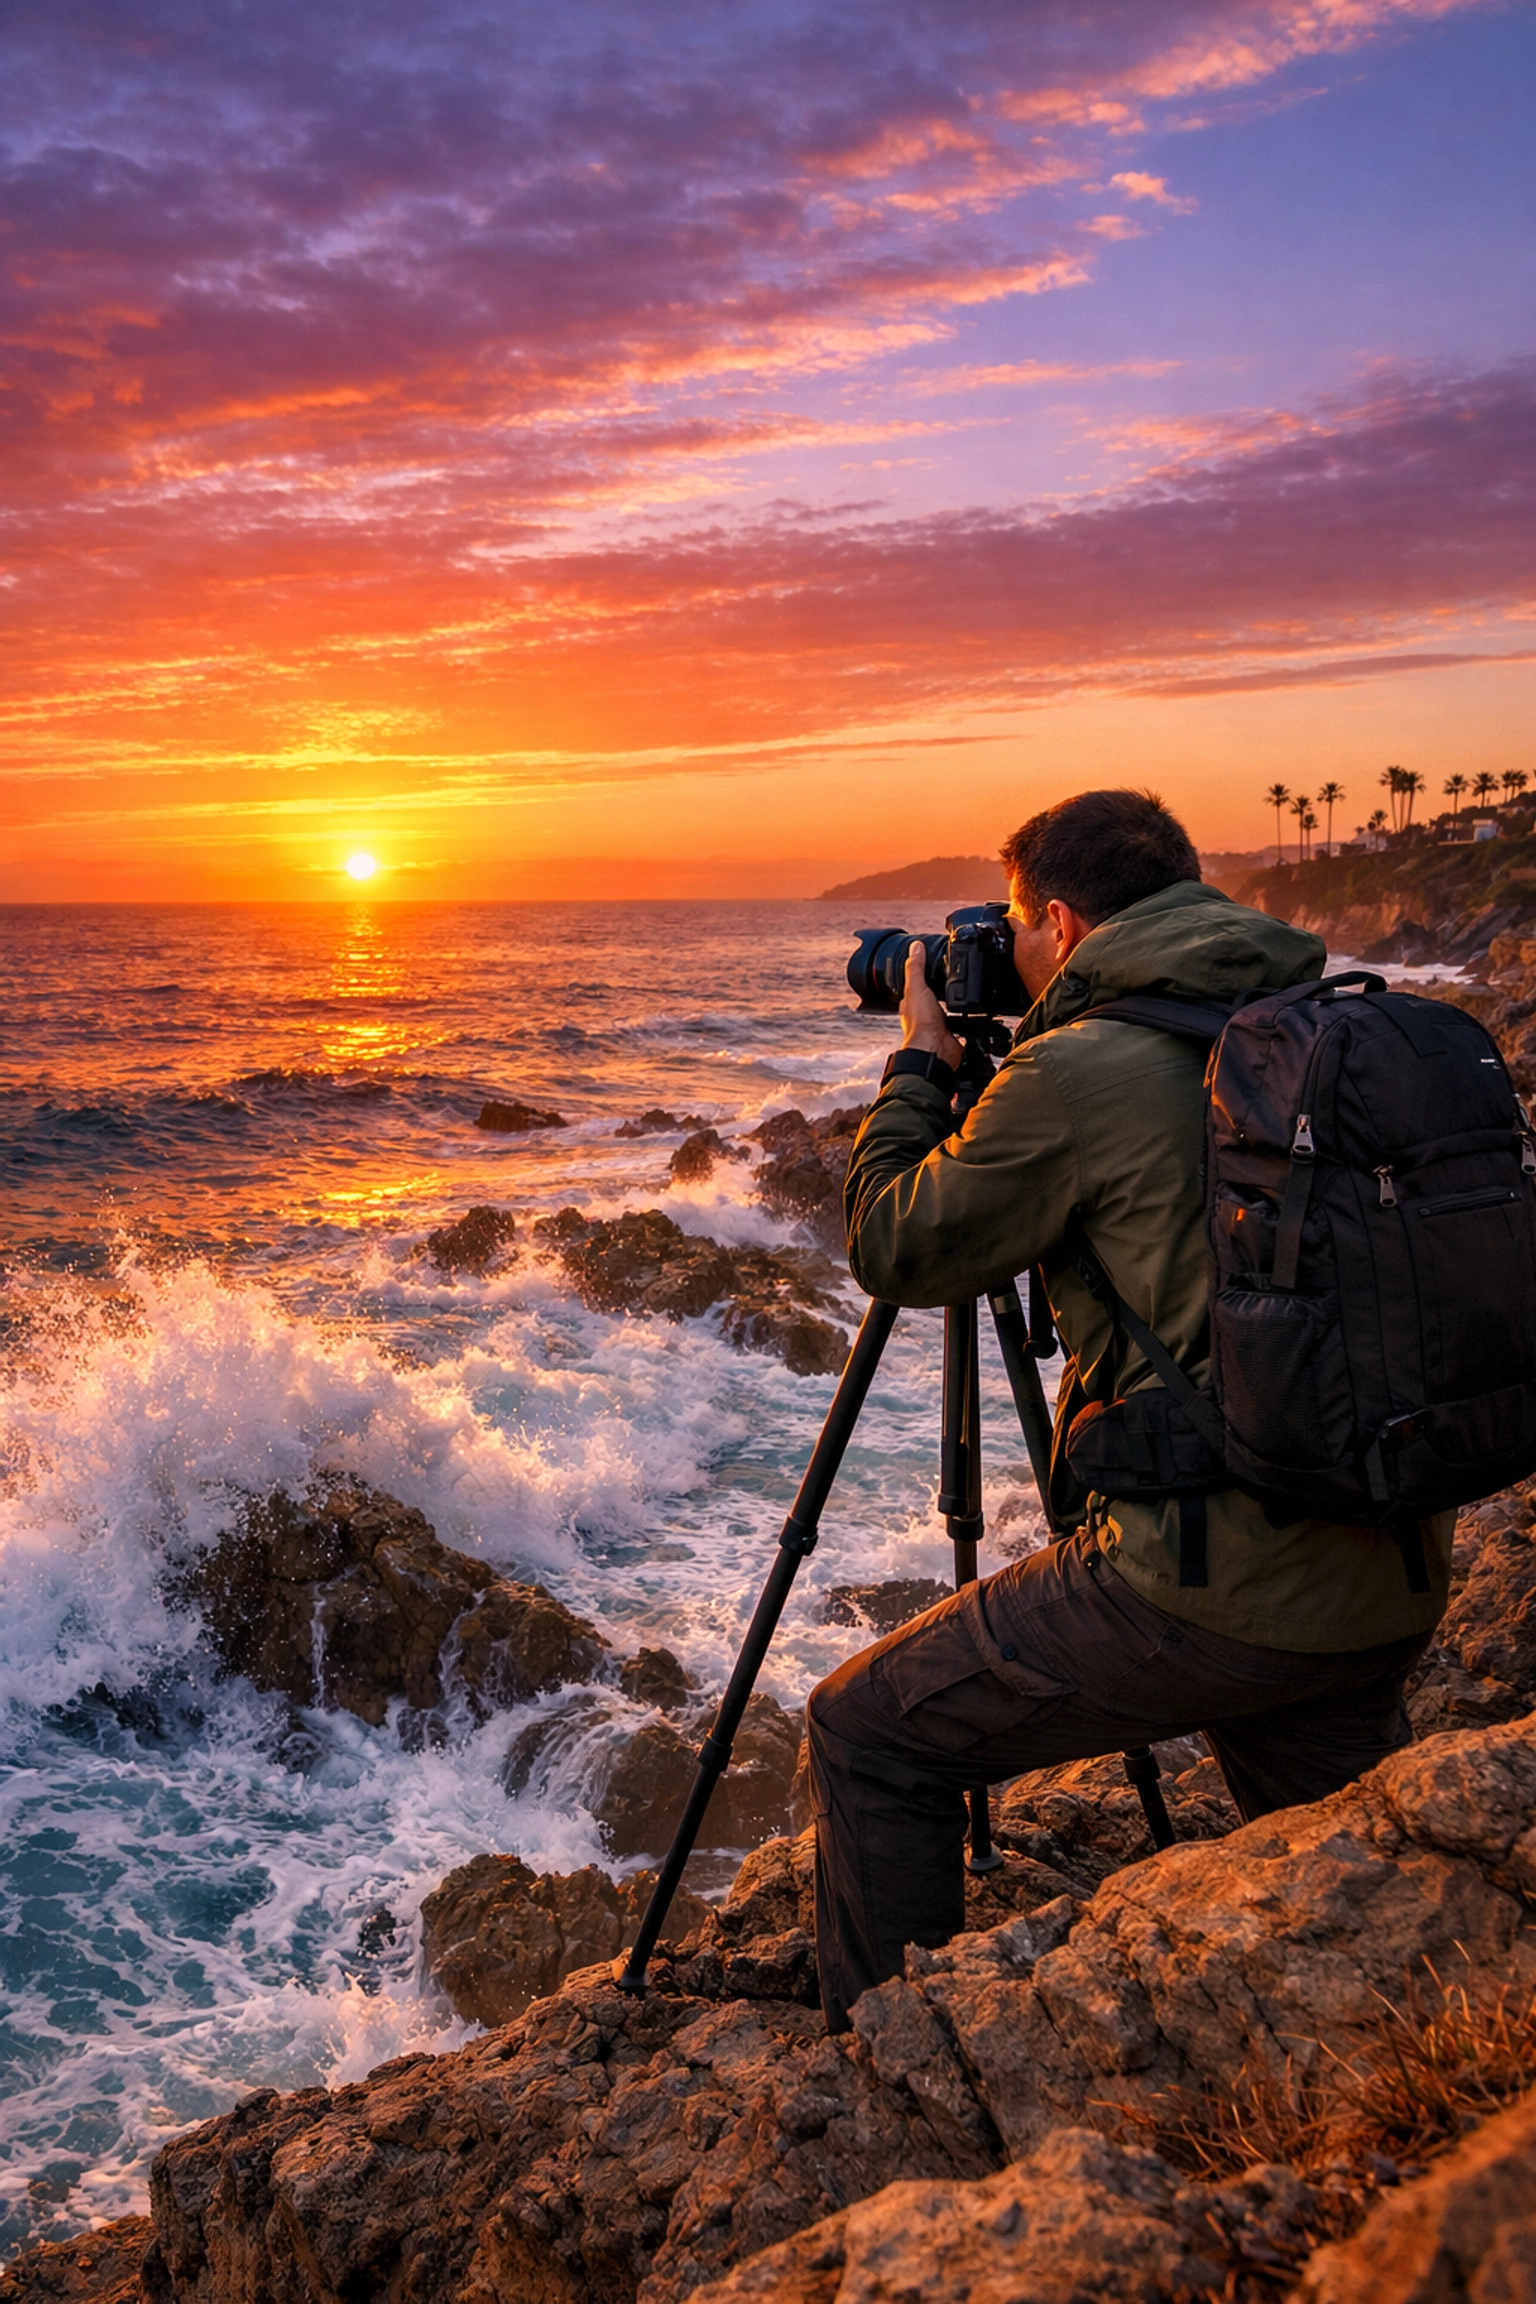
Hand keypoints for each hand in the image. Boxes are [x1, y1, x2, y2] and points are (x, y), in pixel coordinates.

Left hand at [899, 942, 963, 1070]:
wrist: (936, 1050)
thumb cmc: (921, 1024)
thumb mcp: (917, 988)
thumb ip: (916, 968)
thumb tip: (916, 947)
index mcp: (913, 1005)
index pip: (916, 986)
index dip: (923, 976)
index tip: (932, 965)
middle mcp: (925, 1017)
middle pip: (934, 999)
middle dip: (943, 991)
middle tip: (954, 979)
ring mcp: (940, 1027)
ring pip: (950, 1012)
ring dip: (957, 1005)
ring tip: (967, 994)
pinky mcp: (954, 1036)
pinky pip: (964, 1026)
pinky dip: (970, 1020)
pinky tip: (975, 1014)